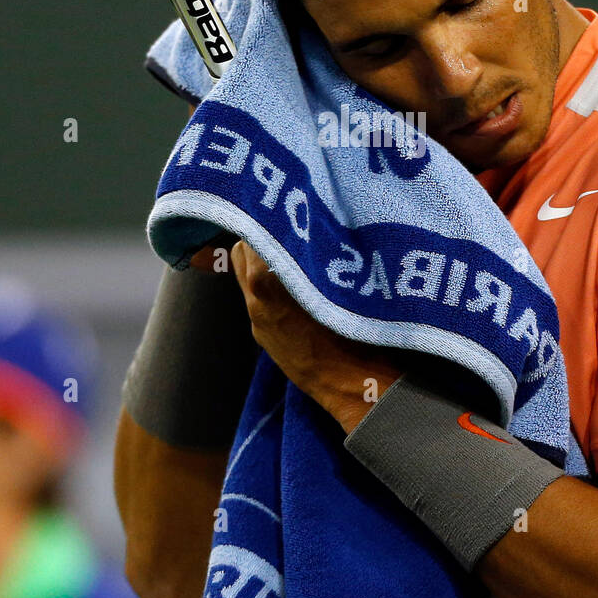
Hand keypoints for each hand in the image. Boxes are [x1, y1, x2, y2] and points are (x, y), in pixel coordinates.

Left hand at [192, 240, 400, 432]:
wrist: (354, 386)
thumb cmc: (356, 334)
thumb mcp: (337, 285)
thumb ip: (310, 259)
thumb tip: (302, 232)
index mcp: (269, 284)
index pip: (251, 236)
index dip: (266, 221)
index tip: (285, 211)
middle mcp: (257, 301)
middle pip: (240, 251)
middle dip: (258, 238)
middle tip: (287, 231)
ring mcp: (258, 321)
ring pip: (244, 275)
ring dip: (259, 261)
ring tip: (289, 256)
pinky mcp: (263, 336)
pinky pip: (255, 298)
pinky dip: (266, 286)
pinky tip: (292, 286)